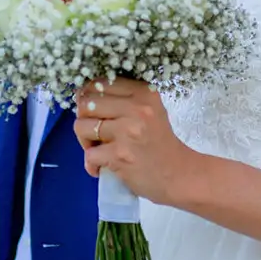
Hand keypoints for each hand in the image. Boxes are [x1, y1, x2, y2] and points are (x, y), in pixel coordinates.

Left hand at [74, 78, 196, 205]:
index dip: (88, 98)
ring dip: (85, 142)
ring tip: (99, 151)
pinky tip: (102, 167)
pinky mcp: (120, 155)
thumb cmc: (160, 144)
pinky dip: (91, 164)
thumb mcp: (150, 111)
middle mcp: (136, 108)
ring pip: (81, 127)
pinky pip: (88, 154)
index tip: (92, 112)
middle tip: (95, 134)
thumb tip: (82, 96)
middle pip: (86, 103)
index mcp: (142, 93)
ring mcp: (127, 131)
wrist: (179, 175)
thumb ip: (122, 101)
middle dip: (83, 120)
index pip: (99, 84)